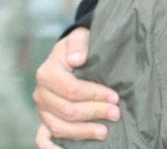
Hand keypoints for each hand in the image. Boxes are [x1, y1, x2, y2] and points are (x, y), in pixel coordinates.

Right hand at [33, 28, 119, 145]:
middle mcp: (41, 93)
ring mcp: (42, 109)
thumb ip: (79, 44)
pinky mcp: (46, 118)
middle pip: (67, 111)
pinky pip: (43, 138)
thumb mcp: (81, 37)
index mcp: (47, 73)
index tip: (115, 97)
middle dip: (95, 113)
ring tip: (105, 131)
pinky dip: (53, 147)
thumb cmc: (80, 46)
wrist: (73, 53)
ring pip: (59, 127)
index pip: (72, 90)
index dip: (94, 95)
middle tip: (116, 113)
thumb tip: (77, 59)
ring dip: (83, 132)